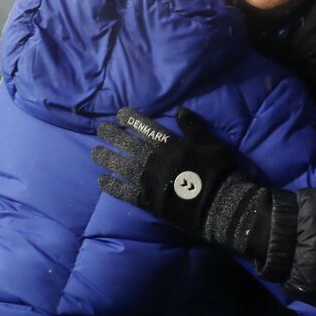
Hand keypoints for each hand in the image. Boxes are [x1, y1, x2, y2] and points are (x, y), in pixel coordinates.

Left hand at [92, 107, 263, 248]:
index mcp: (171, 145)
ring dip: (108, 159)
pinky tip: (101, 181)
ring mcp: (150, 182)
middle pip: (130, 146)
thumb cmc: (220, 171)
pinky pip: (126, 193)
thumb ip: (193, 127)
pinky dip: (113, 186)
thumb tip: (180, 110)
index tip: (119, 114)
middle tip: (100, 130)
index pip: (147, 128)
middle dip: (114, 136)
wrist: (221, 206)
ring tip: (94, 152)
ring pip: (123, 167)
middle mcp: (156, 161)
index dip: (132, 120)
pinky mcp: (148, 202)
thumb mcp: (211, 143)